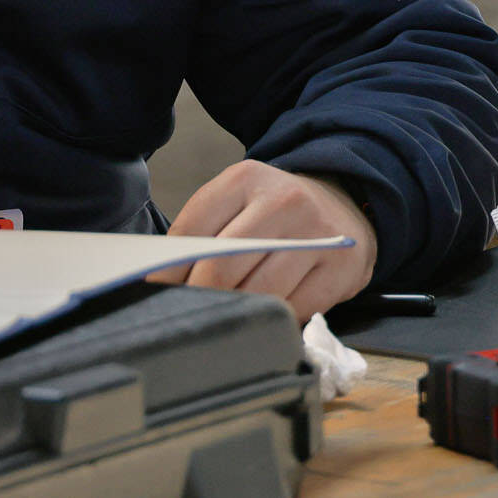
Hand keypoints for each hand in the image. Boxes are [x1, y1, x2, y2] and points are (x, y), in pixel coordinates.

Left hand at [149, 160, 377, 322]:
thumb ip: (201, 233)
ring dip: (236, 312)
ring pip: (258, 293)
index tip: (154, 293)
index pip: (193, 230)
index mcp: (245, 178)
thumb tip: (159, 280)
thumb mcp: (236, 202)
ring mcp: (316, 235)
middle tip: (187, 314)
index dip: (168, 270)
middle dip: (198, 297)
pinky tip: (265, 314)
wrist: (343, 204)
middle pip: (221, 266)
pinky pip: (293, 309)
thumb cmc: (275, 211)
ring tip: (225, 316)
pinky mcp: (340, 269)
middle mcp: (283, 201)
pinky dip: (273, 319)